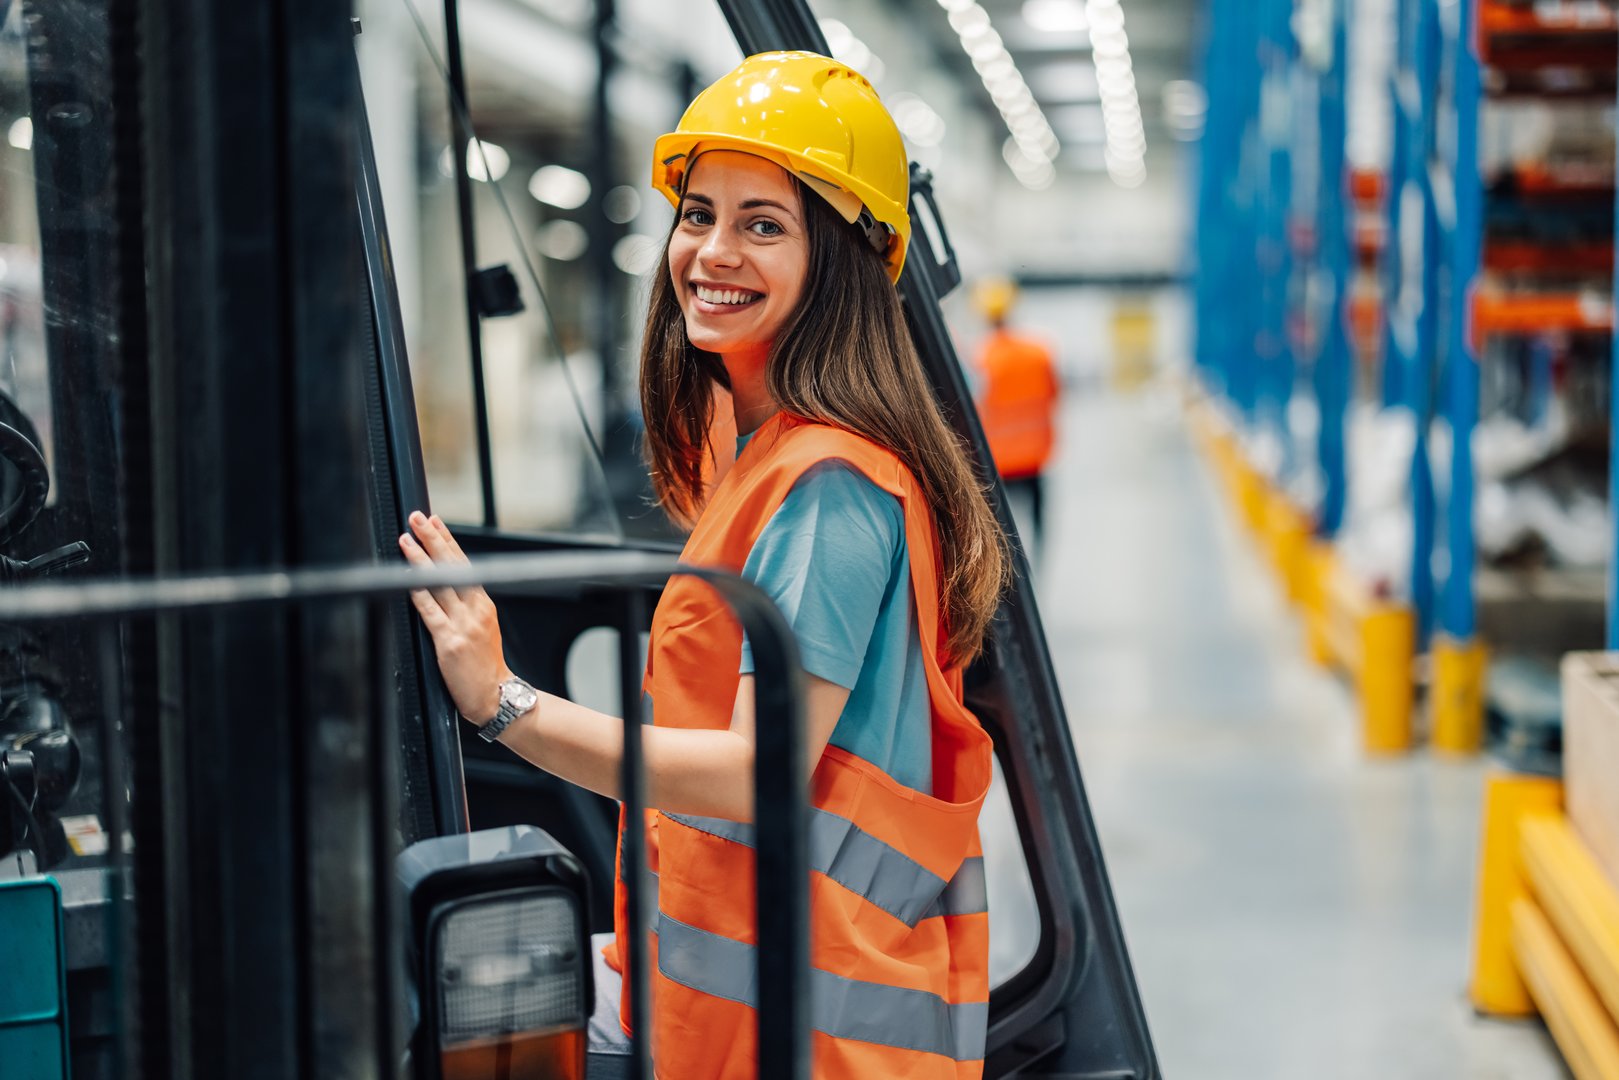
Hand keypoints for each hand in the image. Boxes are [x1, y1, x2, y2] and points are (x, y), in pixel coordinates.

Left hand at [398, 511, 510, 723]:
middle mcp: (476, 610)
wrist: (496, 695)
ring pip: (439, 584)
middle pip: (452, 566)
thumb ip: (467, 608)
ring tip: (405, 540)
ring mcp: (463, 625)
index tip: (435, 521)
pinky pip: (430, 613)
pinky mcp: (450, 642)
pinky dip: (418, 593)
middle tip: (418, 518)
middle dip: (433, 539)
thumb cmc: (486, 666)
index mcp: (484, 604)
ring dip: (419, 560)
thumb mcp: (484, 629)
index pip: (465, 564)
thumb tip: (443, 588)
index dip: (448, 541)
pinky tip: (407, 579)